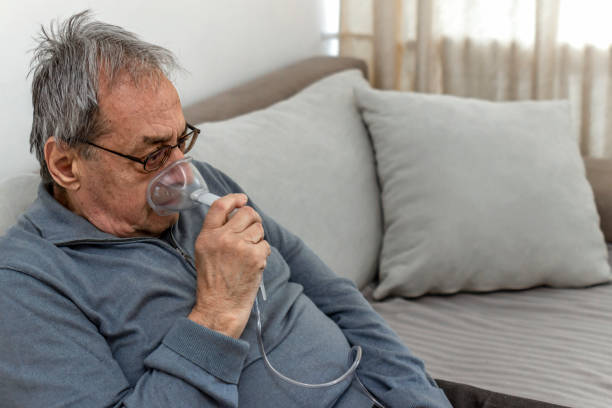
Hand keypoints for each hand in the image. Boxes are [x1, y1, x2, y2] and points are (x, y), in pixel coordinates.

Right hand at [188, 193, 270, 337]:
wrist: (220, 307)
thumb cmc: (214, 282)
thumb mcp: (205, 252)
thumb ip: (217, 232)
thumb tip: (237, 214)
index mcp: (207, 236)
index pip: (220, 206)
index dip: (234, 199)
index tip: (242, 199)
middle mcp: (222, 238)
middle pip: (246, 213)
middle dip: (253, 219)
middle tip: (253, 230)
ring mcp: (239, 247)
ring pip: (258, 228)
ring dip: (258, 239)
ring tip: (248, 254)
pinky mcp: (254, 257)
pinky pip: (265, 245)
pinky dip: (262, 254)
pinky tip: (252, 265)